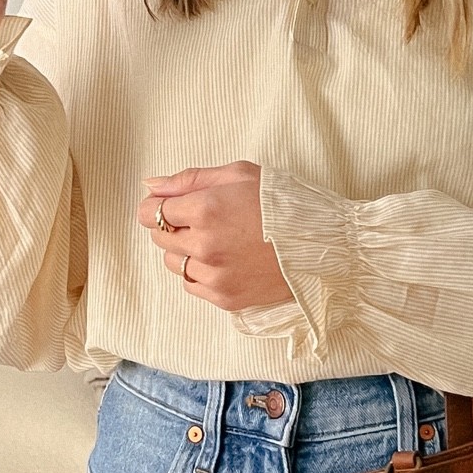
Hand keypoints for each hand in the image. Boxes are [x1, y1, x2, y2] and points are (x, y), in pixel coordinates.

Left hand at [137, 162, 293, 311]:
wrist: (322, 244)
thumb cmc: (283, 203)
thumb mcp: (239, 175)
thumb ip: (188, 180)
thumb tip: (150, 186)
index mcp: (205, 209)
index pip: (150, 211)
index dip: (160, 205)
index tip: (173, 204)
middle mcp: (204, 245)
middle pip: (159, 237)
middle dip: (174, 225)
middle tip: (206, 220)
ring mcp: (214, 275)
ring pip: (172, 262)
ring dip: (185, 251)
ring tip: (218, 240)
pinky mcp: (224, 297)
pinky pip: (191, 284)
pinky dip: (200, 272)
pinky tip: (226, 259)